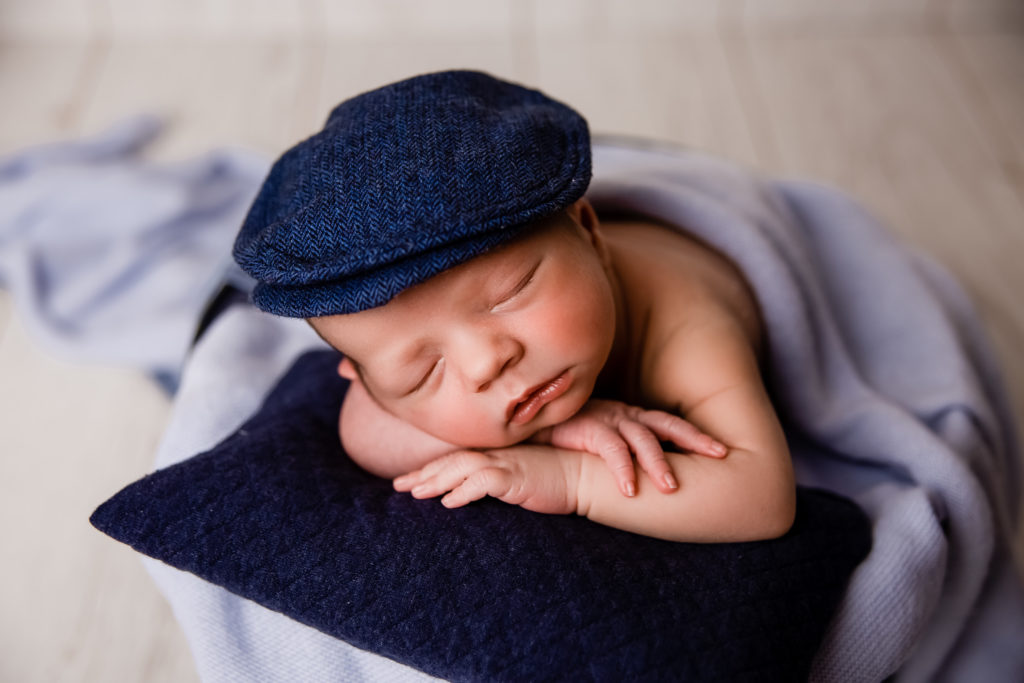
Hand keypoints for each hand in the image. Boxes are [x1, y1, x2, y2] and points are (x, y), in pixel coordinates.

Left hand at [392, 445, 579, 515]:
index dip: (432, 469)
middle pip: (452, 461)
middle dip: (424, 473)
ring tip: (415, 493)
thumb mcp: (524, 477)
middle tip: (399, 486)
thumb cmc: (558, 478)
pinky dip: (464, 491)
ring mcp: (507, 464)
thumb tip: (478, 494)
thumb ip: (502, 481)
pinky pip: (484, 482)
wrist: (586, 475)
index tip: (410, 480)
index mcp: (497, 455)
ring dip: (436, 481)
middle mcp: (498, 456)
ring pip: (462, 468)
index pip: (457, 460)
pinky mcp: (517, 477)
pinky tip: (449, 502)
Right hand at [531, 399, 726, 496]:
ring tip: (672, 489)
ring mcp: (603, 418)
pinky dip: (622, 469)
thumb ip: (614, 450)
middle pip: (665, 424)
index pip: (667, 423)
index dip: (694, 435)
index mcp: (625, 417)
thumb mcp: (593, 439)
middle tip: (720, 458)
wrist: (521, 422)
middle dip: (694, 440)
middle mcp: (619, 414)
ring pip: (640, 438)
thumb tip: (642, 474)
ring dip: (658, 463)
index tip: (721, 450)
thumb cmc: (557, 436)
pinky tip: (630, 490)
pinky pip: (609, 448)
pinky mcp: (583, 427)